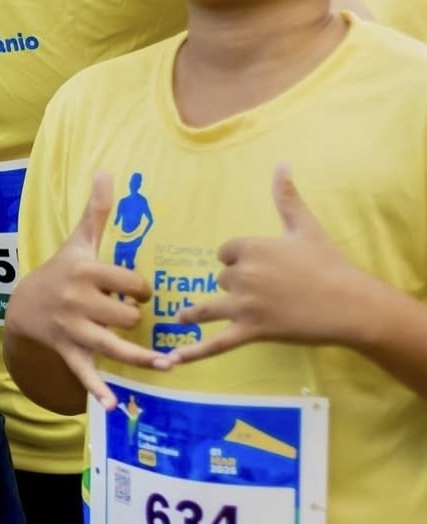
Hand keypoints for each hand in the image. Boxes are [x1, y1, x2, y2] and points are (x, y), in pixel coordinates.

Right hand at [7, 172, 168, 407]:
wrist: (23, 304)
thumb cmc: (61, 270)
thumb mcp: (77, 241)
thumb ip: (97, 211)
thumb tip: (107, 171)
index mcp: (86, 273)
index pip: (130, 284)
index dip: (142, 290)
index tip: (138, 292)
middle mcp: (79, 302)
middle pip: (126, 316)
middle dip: (135, 319)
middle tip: (131, 317)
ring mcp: (74, 330)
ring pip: (113, 346)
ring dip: (140, 358)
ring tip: (167, 365)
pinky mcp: (69, 352)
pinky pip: (86, 372)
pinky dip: (98, 389)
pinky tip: (113, 404)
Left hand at [168, 165, 355, 364]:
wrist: (351, 304)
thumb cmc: (329, 264)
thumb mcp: (305, 227)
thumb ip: (286, 197)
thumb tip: (282, 164)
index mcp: (251, 247)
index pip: (225, 252)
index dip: (235, 258)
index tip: (252, 264)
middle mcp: (243, 275)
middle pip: (221, 279)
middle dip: (233, 285)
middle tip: (261, 292)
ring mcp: (245, 305)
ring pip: (207, 307)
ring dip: (192, 313)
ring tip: (181, 317)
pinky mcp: (252, 331)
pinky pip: (216, 343)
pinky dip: (192, 352)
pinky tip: (171, 359)